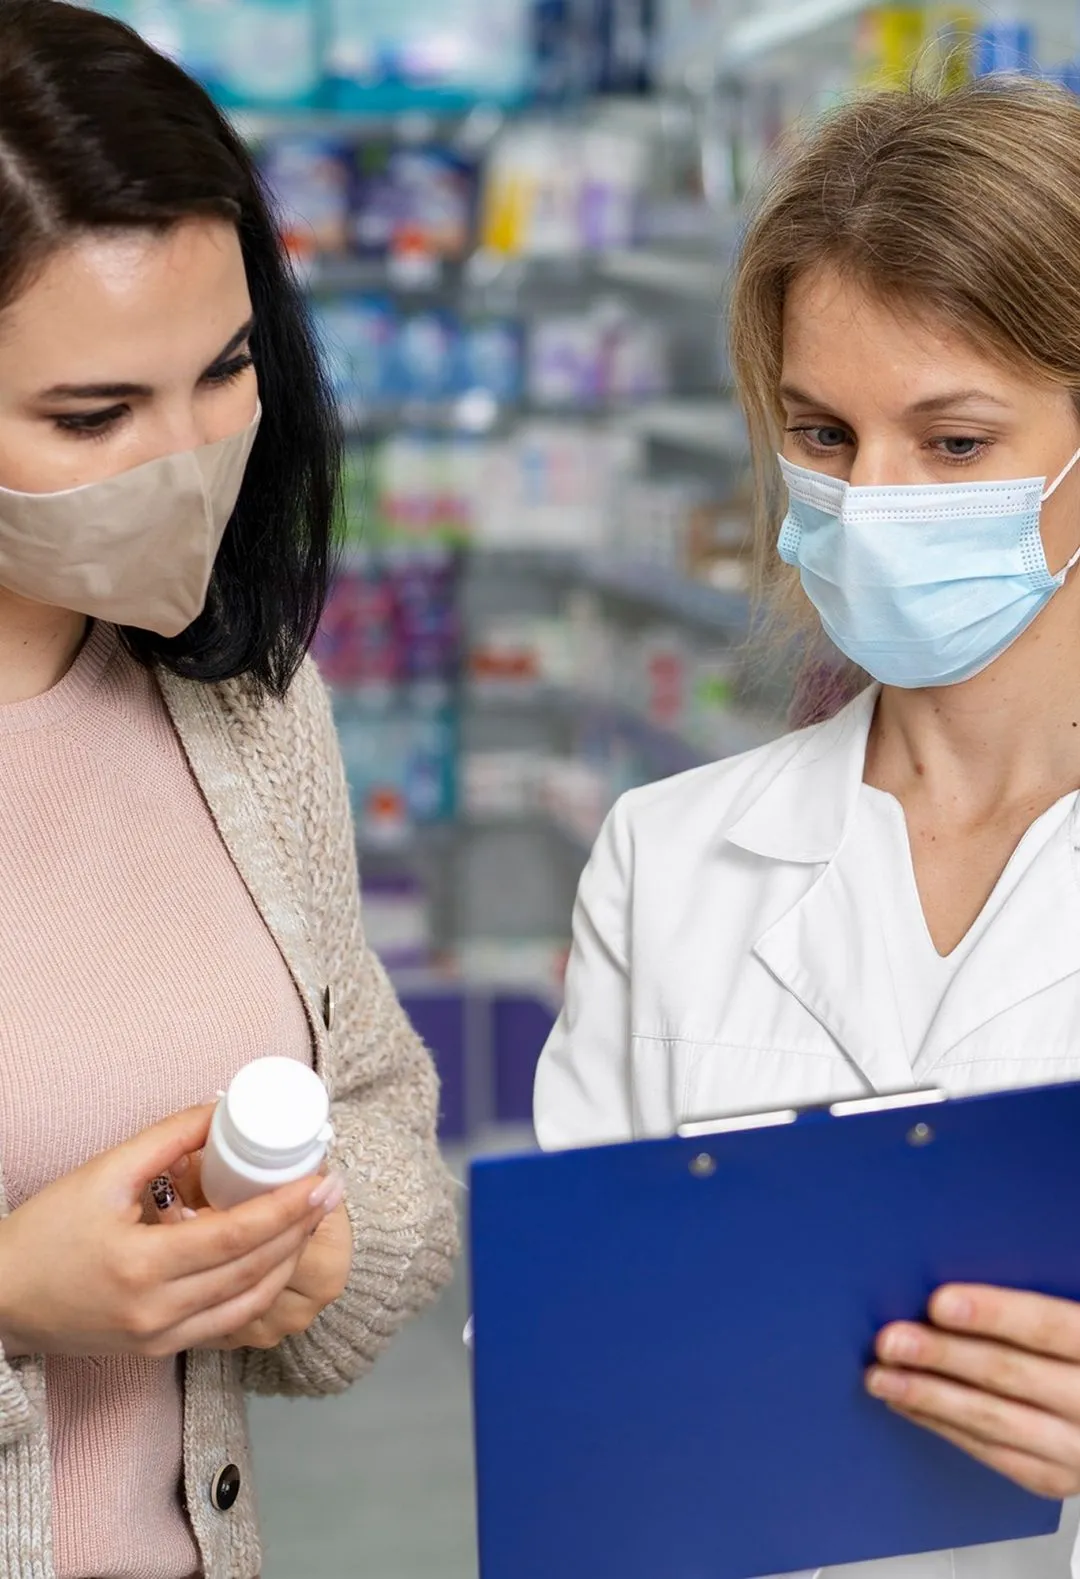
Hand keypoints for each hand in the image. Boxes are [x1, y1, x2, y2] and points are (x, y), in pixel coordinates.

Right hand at [0, 1105, 336, 1360]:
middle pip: (252, 1270)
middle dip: (300, 1229)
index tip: (321, 1178)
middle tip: (331, 1190)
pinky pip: (227, 1323)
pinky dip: (259, 1290)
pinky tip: (278, 1259)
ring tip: (313, 1220)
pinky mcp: (159, 1350)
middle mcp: (157, 1312)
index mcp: (141, 1266)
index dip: (286, 1208)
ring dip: (288, 1261)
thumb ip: (165, 1140)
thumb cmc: (43, 1234)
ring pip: (248, 1302)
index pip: (236, 1236)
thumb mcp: (102, 1175)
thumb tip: (221, 1110)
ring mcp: (160, 1338)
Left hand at [867, 1284, 1079, 1498]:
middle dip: (942, 1355)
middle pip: (1010, 1374)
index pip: (1047, 1326)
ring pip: (993, 1420)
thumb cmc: (1074, 1351)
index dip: (993, 1313)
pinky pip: (992, 1453)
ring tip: (881, 1376)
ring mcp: (1076, 1449)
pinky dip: (943, 1425)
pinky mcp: (1053, 1477)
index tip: (939, 1302)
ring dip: (928, 1396)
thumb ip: (1035, 1305)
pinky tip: (908, 1403)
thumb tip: (955, 1284)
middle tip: (891, 1341)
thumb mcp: (1074, 1316)